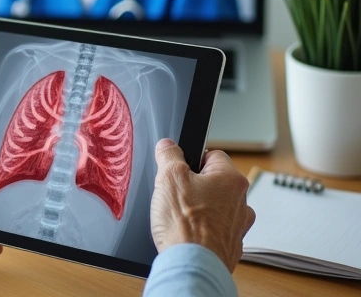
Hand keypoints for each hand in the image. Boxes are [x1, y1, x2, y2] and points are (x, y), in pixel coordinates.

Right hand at [150, 138, 255, 271]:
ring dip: (199, 209)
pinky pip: (214, 229)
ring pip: (214, 206)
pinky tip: (186, 234)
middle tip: (174, 195)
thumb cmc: (185, 224)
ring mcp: (238, 225)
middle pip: (213, 182)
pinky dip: (202, 229)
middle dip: (193, 186)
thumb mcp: (168, 177)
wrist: (192, 265)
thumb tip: (168, 145)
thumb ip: (169, 155)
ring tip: (180, 217)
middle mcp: (241, 201)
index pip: (212, 154)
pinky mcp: (230, 245)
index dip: (191, 159)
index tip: (178, 168)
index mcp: (231, 179)